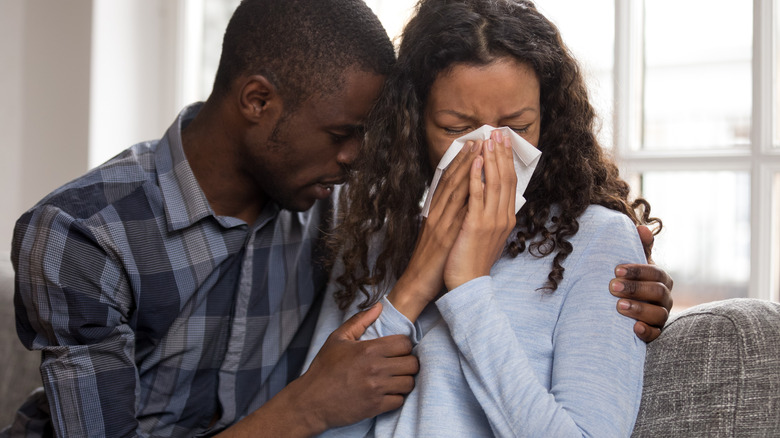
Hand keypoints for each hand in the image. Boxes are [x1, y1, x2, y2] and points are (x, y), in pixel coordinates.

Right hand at [292, 303, 418, 431]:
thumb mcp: (338, 339)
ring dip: (404, 381)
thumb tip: (379, 307)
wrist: (312, 400)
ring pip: (409, 383)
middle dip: (407, 363)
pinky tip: (386, 393)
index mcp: (369, 349)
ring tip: (394, 379)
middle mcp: (376, 368)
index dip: (404, 345)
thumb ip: (359, 321)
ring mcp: (377, 389)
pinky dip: (395, 397)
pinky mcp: (375, 407)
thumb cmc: (324, 368)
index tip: (397, 350)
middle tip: (398, 365)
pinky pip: (399, 401)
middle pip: (412, 364)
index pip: (405, 344)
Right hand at [389, 141, 481, 320]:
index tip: (472, 146)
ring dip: (467, 168)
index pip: (448, 182)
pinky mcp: (444, 234)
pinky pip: (457, 210)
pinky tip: (477, 180)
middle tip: (479, 138)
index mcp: (435, 213)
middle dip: (466, 158)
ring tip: (480, 150)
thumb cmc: (431, 261)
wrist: (418, 283)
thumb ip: (447, 218)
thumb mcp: (438, 234)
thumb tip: (463, 205)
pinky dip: (467, 193)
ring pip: (454, 189)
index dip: (460, 162)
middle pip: (452, 180)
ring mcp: (440, 222)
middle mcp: (436, 213)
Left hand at [443, 130, 516, 289]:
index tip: (504, 142)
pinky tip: (475, 160)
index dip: (507, 160)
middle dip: (502, 153)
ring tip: (488, 139)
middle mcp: (502, 217)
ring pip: (495, 183)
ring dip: (492, 158)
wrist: (467, 284)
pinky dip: (477, 175)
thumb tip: (490, 199)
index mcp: (506, 218)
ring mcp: (490, 220)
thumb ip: (490, 216)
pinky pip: (477, 195)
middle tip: (499, 132)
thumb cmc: (472, 260)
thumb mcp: (487, 235)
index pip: (511, 183)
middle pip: (506, 178)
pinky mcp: (475, 224)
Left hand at [610, 226, 673, 341]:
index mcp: (661, 279)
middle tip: (612, 286)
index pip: (656, 273)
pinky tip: (634, 328)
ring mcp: (661, 315)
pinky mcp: (654, 332)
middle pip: (658, 293)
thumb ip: (638, 247)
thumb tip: (641, 228)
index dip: (638, 271)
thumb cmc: (628, 280)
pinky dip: (646, 331)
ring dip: (639, 309)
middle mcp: (665, 297)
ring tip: (618, 306)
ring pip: (658, 314)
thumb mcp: (632, 263)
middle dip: (635, 289)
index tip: (616, 270)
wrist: (620, 307)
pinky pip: (656, 334)